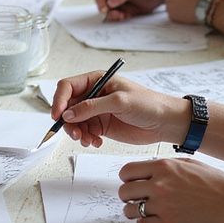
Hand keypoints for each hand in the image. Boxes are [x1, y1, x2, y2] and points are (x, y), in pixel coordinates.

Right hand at [50, 72, 189, 147]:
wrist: (165, 123)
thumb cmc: (148, 104)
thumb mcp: (119, 102)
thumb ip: (92, 107)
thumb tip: (68, 114)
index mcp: (97, 80)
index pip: (68, 87)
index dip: (59, 100)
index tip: (58, 116)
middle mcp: (94, 95)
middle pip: (67, 106)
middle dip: (67, 121)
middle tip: (75, 134)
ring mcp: (97, 111)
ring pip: (74, 121)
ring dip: (76, 132)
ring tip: (88, 140)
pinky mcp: (101, 126)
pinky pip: (84, 132)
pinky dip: (86, 139)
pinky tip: (96, 142)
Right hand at [96, 0, 166, 20]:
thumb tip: (110, 2)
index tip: (104, 7)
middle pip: (102, 0)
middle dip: (105, 8)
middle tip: (111, 14)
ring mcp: (118, 1)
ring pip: (108, 10)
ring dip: (112, 14)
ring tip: (121, 16)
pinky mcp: (124, 9)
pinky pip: (116, 15)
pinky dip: (118, 17)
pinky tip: (125, 16)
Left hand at [118, 156, 223, 222]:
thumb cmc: (215, 182)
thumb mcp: (188, 163)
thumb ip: (166, 165)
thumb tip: (149, 169)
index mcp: (163, 167)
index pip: (127, 172)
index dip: (127, 178)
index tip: (131, 182)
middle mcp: (159, 185)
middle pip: (124, 191)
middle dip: (128, 195)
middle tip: (135, 197)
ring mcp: (163, 205)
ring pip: (130, 209)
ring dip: (133, 210)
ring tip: (141, 209)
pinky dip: (144, 222)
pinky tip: (152, 218)